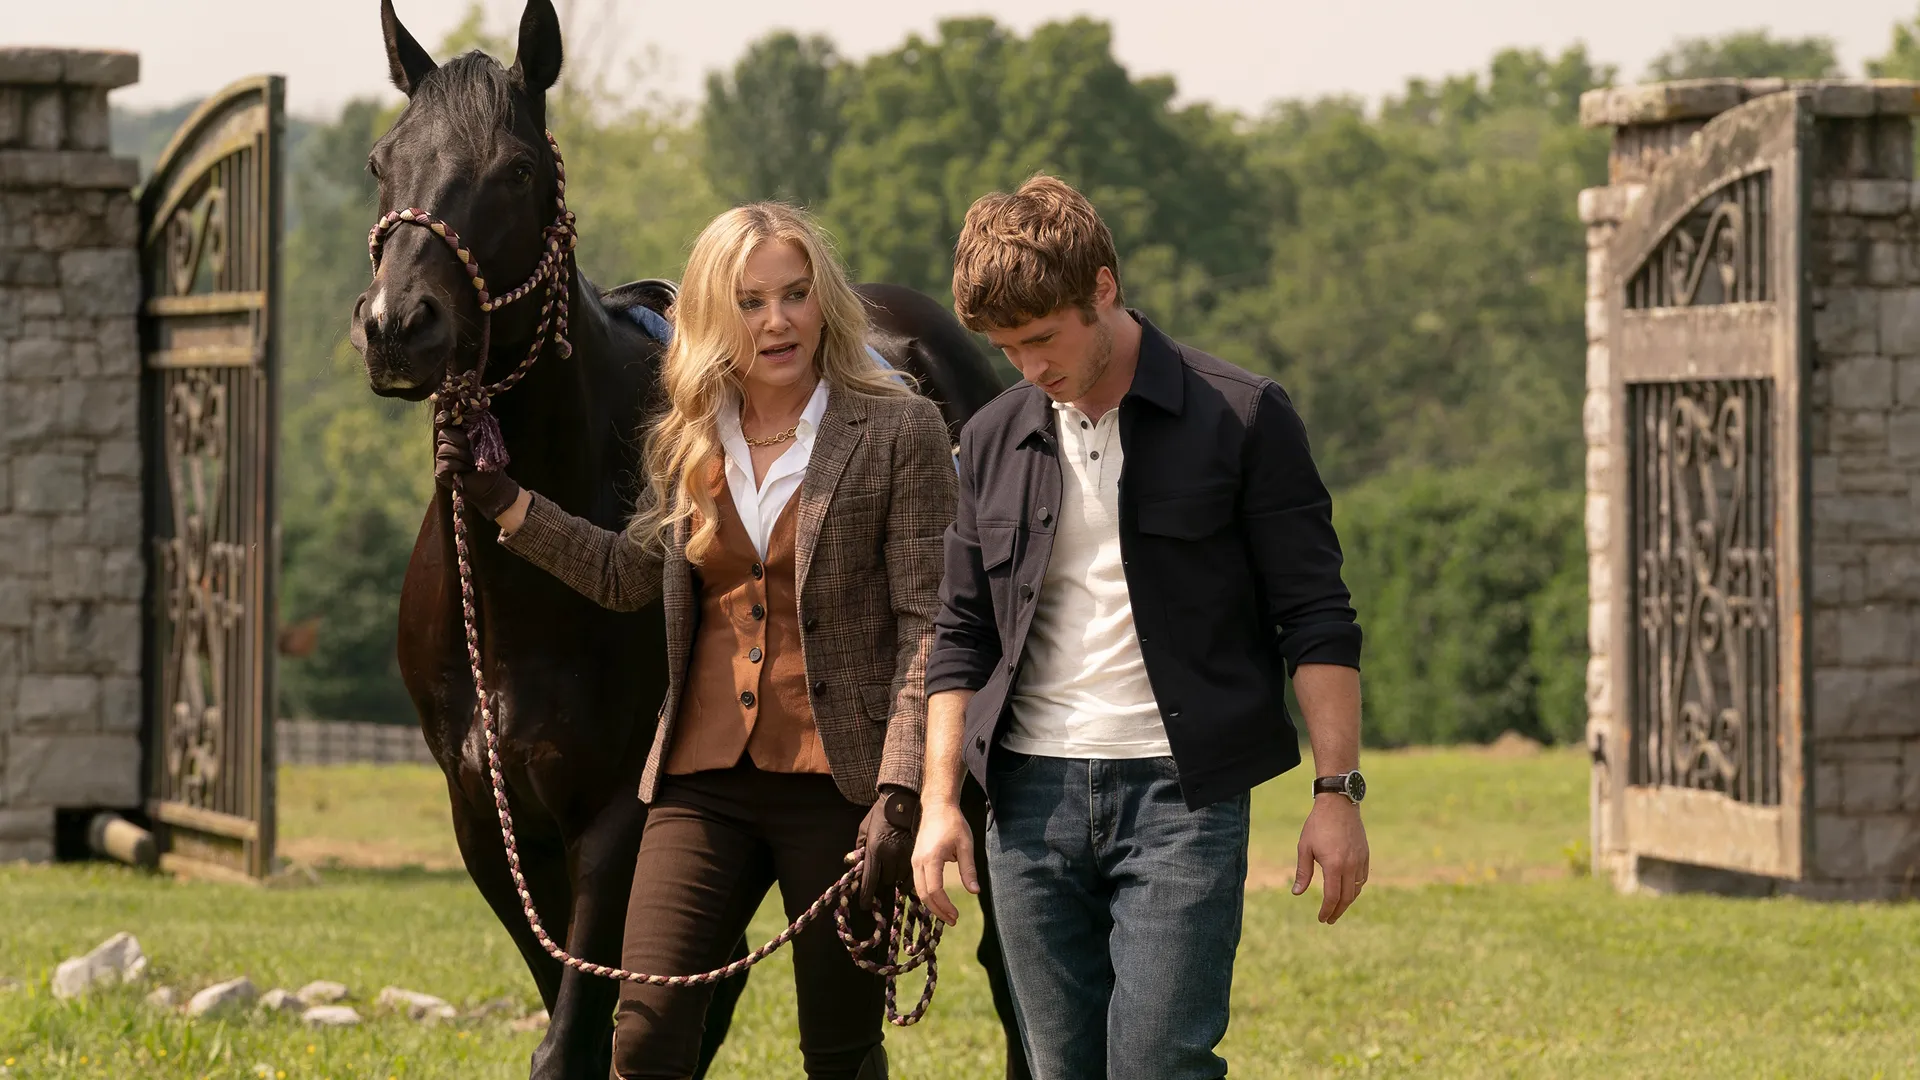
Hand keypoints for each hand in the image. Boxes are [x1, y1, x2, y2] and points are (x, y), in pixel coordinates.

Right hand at [434, 426, 522, 520]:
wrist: (492, 484)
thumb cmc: (489, 462)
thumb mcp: (485, 441)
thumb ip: (476, 428)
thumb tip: (474, 410)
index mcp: (456, 435)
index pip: (445, 422)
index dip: (446, 418)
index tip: (453, 418)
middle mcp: (446, 446)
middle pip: (443, 434)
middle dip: (461, 441)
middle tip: (473, 449)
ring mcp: (442, 459)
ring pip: (444, 449)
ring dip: (463, 455)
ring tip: (473, 462)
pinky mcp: (440, 472)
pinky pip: (445, 463)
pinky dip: (459, 466)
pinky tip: (466, 470)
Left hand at [857, 785, 920, 911]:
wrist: (902, 800)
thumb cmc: (880, 814)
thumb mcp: (864, 828)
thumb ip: (859, 847)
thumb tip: (851, 863)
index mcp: (875, 849)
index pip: (870, 879)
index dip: (867, 895)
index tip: (865, 906)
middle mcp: (890, 854)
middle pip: (887, 880)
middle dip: (883, 882)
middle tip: (881, 881)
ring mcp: (905, 854)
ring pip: (901, 878)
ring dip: (896, 879)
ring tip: (893, 874)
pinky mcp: (917, 852)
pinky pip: (913, 873)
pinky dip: (908, 877)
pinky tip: (904, 875)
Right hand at [910, 798, 976, 925]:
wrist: (937, 806)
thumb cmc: (953, 823)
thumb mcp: (966, 845)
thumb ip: (969, 869)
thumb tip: (974, 891)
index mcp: (931, 858)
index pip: (934, 890)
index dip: (945, 906)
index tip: (956, 916)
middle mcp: (918, 862)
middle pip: (924, 894)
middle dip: (938, 910)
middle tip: (953, 920)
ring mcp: (914, 861)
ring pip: (919, 890)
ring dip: (932, 904)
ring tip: (948, 914)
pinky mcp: (915, 860)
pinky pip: (918, 883)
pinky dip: (928, 895)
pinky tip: (940, 901)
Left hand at [1293, 795, 1368, 923]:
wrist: (1338, 804)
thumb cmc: (1317, 825)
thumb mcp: (1304, 847)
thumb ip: (1303, 872)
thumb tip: (1297, 893)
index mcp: (1334, 865)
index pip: (1332, 896)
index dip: (1327, 910)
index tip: (1322, 919)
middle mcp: (1350, 865)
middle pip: (1347, 897)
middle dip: (1338, 911)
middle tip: (1329, 919)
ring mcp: (1360, 860)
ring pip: (1356, 889)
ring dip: (1347, 901)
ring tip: (1337, 907)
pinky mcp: (1365, 855)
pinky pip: (1362, 878)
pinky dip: (1356, 888)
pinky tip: (1348, 890)